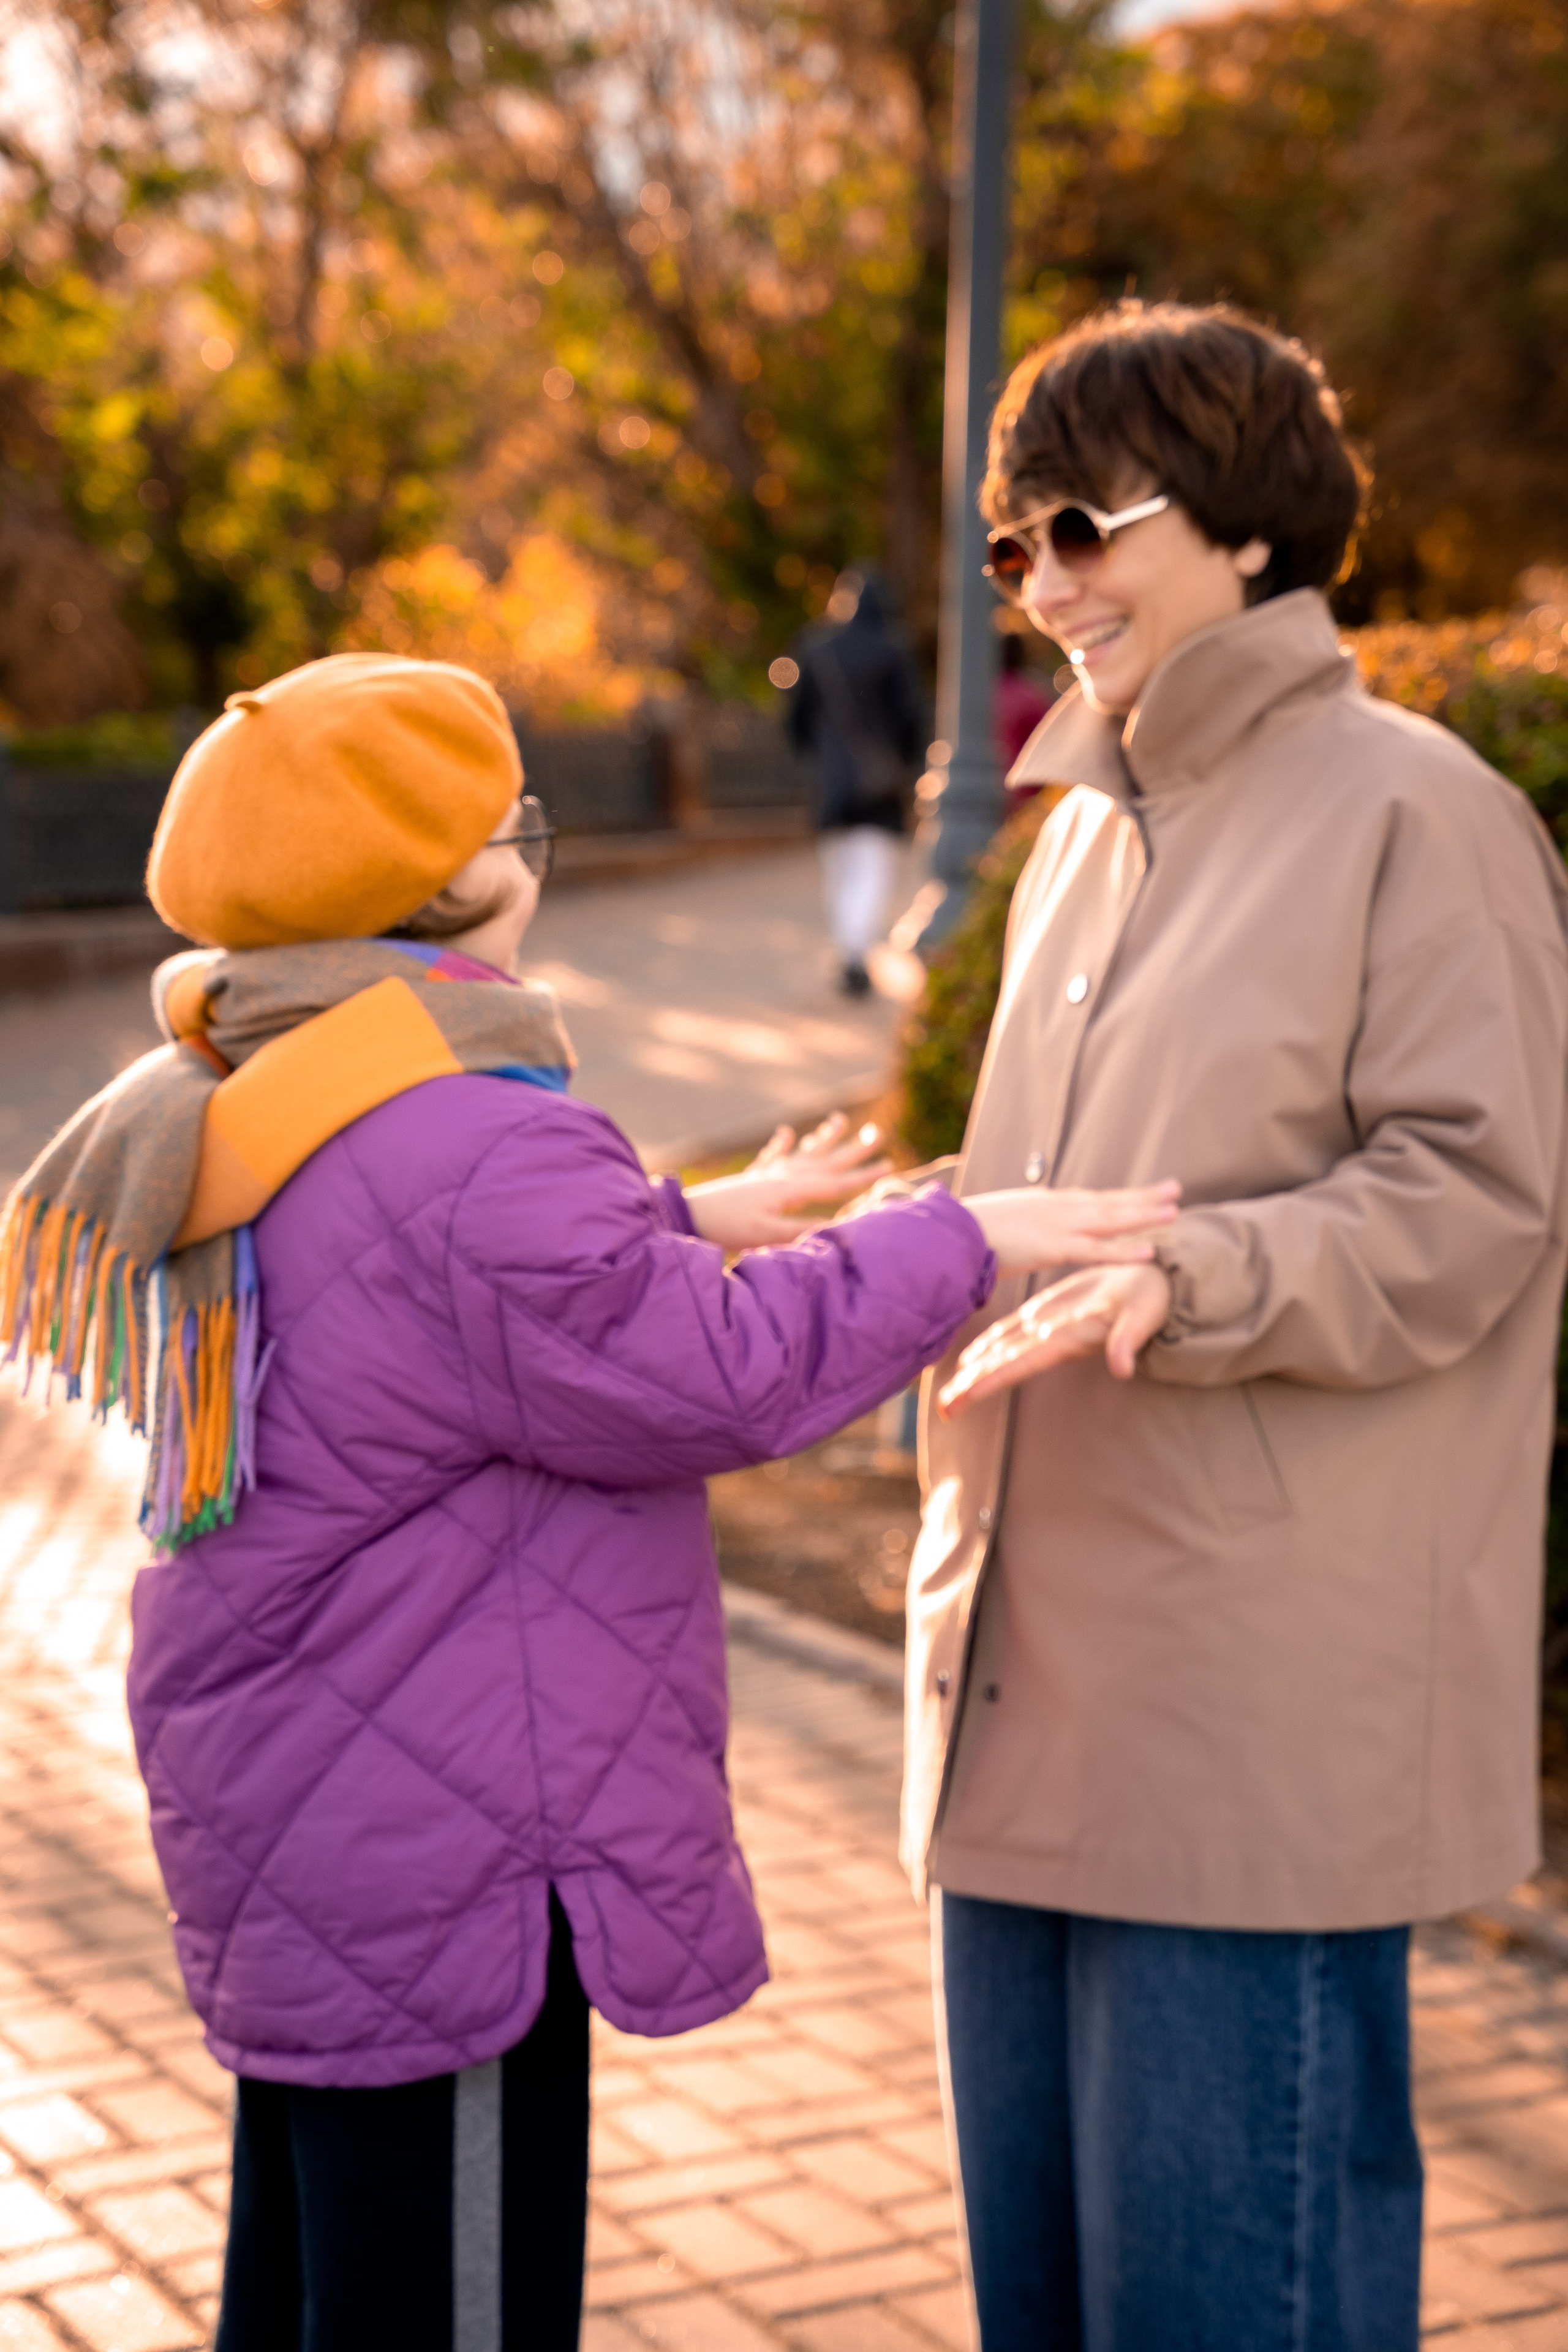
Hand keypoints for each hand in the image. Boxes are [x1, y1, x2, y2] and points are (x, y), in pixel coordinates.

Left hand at [686, 1112, 892, 1249]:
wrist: (689, 1216)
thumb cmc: (727, 1227)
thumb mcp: (767, 1234)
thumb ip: (802, 1229)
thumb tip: (838, 1227)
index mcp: (791, 1189)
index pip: (836, 1183)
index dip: (864, 1176)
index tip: (890, 1166)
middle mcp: (782, 1176)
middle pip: (826, 1160)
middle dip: (854, 1149)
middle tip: (878, 1133)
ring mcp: (767, 1174)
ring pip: (803, 1153)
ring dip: (823, 1138)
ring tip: (838, 1121)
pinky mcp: (751, 1179)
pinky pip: (772, 1157)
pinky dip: (780, 1145)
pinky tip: (784, 1133)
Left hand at [938, 1262, 1172, 1415]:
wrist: (1157, 1280)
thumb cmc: (1152, 1299)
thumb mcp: (1141, 1316)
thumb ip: (1129, 1339)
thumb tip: (1123, 1367)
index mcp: (1065, 1340)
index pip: (1019, 1364)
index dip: (990, 1381)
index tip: (963, 1400)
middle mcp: (1051, 1340)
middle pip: (1003, 1365)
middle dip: (973, 1387)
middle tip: (943, 1409)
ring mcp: (1048, 1328)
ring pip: (1003, 1351)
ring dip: (976, 1370)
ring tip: (949, 1393)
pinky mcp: (1050, 1311)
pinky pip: (1013, 1331)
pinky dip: (990, 1344)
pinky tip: (972, 1354)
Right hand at [963, 1180, 1180, 1274]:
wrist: (948, 1233)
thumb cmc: (964, 1232)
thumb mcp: (998, 1224)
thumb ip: (1016, 1229)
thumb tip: (1017, 1237)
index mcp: (1043, 1203)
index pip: (1089, 1199)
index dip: (1117, 1197)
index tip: (1140, 1193)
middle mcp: (1056, 1207)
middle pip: (1108, 1201)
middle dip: (1142, 1197)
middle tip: (1174, 1189)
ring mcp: (1057, 1224)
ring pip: (1110, 1220)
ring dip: (1144, 1215)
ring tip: (1175, 1211)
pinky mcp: (1054, 1246)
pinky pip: (1097, 1250)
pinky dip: (1124, 1250)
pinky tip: (1150, 1251)